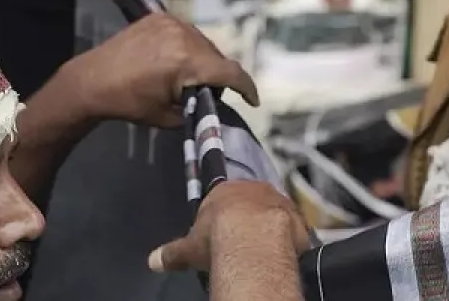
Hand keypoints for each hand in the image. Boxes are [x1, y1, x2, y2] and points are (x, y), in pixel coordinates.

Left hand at [61, 13, 258, 128]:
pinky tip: (175, 61)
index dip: (246, 88)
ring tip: (187, 78)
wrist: (91, 80)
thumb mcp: (168, 116)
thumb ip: (198, 108)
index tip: (253, 100)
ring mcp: (171, 22)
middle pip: (218, 57)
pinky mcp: (159, 16)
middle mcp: (184, 35)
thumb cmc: (128, 103)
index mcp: (187, 61)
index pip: (230, 72)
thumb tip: (214, 105)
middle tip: (208, 94)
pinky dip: (189, 48)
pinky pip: (187, 33)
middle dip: (219, 76)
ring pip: (204, 44)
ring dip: (204, 60)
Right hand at [148, 182, 309, 273]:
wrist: (253, 241)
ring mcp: (278, 198)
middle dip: (247, 217)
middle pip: (250, 201)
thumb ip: (172, 253)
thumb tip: (152, 261)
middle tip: (242, 239)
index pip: (222, 199)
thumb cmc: (216, 239)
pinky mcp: (297, 214)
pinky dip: (286, 235)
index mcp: (224, 190)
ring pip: (272, 210)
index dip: (221, 216)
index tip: (221, 231)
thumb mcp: (189, 248)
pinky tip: (281, 249)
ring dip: (268, 224)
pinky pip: (291, 224)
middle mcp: (253, 187)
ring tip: (262, 246)